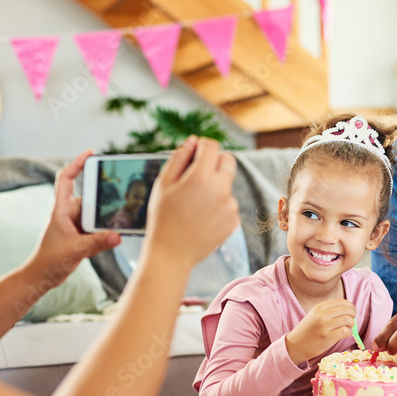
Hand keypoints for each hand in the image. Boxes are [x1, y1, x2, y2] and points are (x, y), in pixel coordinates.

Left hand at [29, 151, 120, 285]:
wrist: (42, 276)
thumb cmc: (50, 261)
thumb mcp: (76, 250)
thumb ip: (97, 243)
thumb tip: (118, 236)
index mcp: (61, 209)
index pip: (66, 178)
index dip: (77, 163)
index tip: (91, 153)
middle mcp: (68, 213)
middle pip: (88, 196)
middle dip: (103, 195)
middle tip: (120, 190)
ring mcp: (74, 224)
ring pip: (94, 213)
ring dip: (106, 215)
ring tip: (123, 216)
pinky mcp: (80, 235)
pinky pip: (96, 226)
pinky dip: (106, 228)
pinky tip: (118, 232)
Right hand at [144, 136, 239, 270]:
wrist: (171, 254)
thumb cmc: (162, 218)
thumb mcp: (163, 184)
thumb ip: (179, 158)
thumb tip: (193, 141)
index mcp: (202, 177)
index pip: (212, 146)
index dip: (202, 146)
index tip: (194, 152)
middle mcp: (221, 189)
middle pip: (228, 161)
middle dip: (215, 161)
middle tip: (198, 173)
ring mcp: (230, 207)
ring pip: (227, 184)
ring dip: (215, 186)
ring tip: (194, 204)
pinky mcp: (233, 221)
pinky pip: (228, 204)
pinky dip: (218, 206)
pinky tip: (201, 218)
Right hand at [285, 299, 356, 365]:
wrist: (295, 345)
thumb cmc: (307, 331)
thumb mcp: (314, 315)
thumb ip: (328, 311)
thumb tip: (348, 310)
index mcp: (319, 307)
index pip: (341, 301)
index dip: (350, 306)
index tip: (351, 311)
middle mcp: (321, 315)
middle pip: (347, 309)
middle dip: (353, 314)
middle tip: (351, 320)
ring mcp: (324, 326)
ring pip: (348, 320)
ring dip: (351, 324)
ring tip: (347, 328)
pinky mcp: (327, 337)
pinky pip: (345, 331)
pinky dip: (348, 333)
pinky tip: (343, 335)